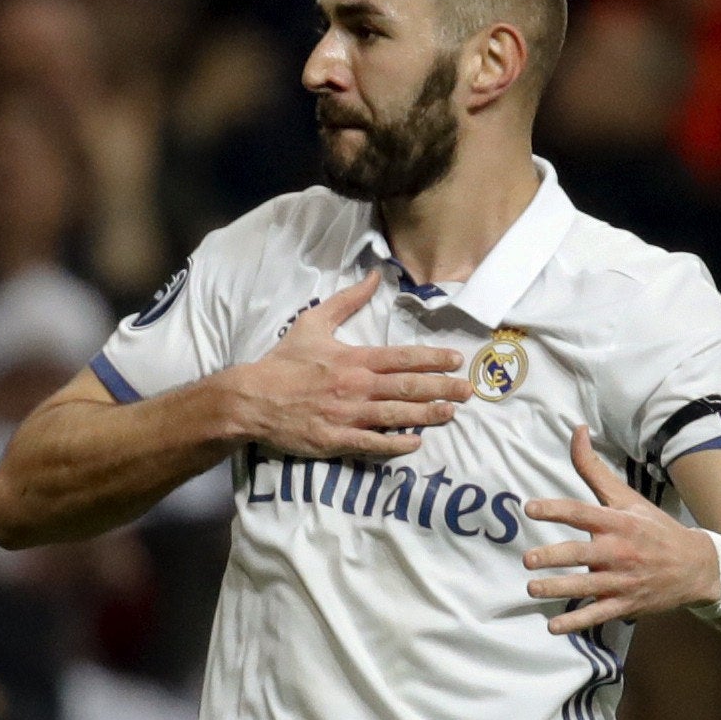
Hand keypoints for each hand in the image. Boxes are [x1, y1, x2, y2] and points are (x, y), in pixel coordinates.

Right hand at [227, 272, 469, 457]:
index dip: (434, 359)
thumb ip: (347, 301)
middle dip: (443, 388)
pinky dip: (396, 444)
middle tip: (468, 391)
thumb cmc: (285, 361)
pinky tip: (416, 443)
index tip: (457, 360)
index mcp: (355, 358)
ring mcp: (348, 414)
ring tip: (451, 412)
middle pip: (409, 387)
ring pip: (397, 415)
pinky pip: (373, 443)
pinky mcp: (336, 439)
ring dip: (428, 414)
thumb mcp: (313, 322)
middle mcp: (357, 386)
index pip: (403, 358)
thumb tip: (375, 275)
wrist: (252, 398)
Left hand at [523, 425, 720, 633]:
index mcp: (618, 522)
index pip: (582, 513)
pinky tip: (553, 627)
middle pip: (583, 554)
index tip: (530, 508)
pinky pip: (598, 614)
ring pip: (587, 587)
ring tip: (532, 588)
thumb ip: (594, 469)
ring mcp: (623, 580)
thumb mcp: (628, 497)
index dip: (556, 510)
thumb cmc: (654, 528)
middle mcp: (619, 551)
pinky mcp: (626, 604)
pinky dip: (576, 623)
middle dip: (555, 557)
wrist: (697, 567)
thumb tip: (576, 430)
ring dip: (558, 589)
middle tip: (528, 559)